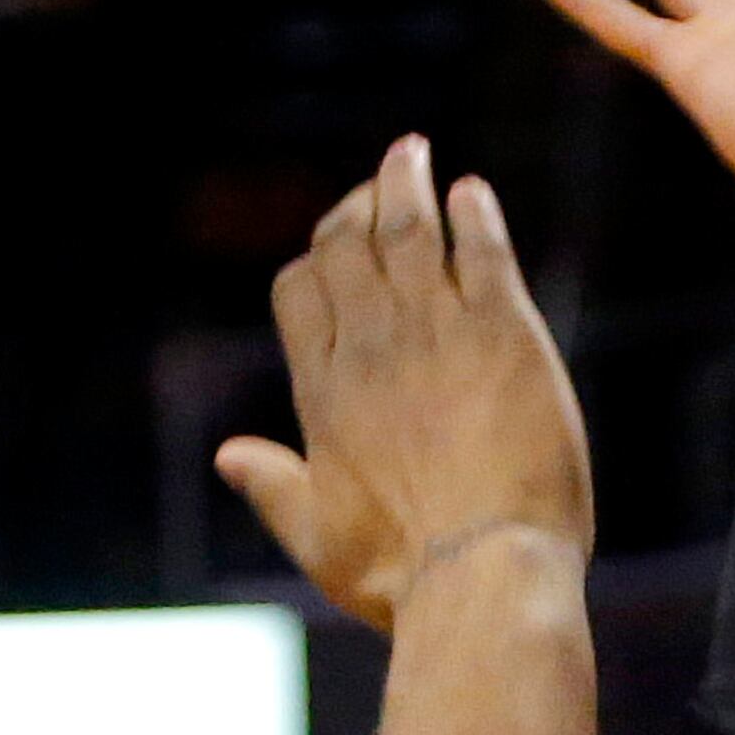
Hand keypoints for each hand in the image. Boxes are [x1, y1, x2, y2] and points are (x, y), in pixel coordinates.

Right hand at [215, 135, 590, 627]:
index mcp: (323, 390)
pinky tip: (472, 194)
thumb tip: (228, 455)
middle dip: (359, 204)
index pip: (301, 289)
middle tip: (384, 182)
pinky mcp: (506, 333)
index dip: (317, 259)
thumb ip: (273, 487)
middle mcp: (371, 347)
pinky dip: (474, 214)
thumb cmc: (402, 576)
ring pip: (409, 228)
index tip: (340, 249)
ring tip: (414, 153)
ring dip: (407, 182)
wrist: (484, 580)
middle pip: (349, 246)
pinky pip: (483, 249)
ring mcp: (437, 332)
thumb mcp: (318, 538)